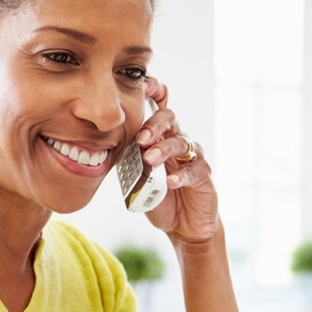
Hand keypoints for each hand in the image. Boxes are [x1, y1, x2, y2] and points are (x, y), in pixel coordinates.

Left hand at [136, 78, 218, 243]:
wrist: (184, 225)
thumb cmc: (160, 198)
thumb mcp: (139, 178)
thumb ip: (129, 161)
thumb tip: (108, 147)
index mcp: (161, 137)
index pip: (159, 108)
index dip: (154, 92)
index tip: (141, 86)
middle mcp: (178, 142)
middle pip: (170, 119)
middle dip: (154, 124)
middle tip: (141, 138)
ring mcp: (192, 158)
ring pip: (181, 143)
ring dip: (164, 149)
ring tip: (150, 159)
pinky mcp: (203, 176)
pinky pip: (193, 171)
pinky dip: (180, 176)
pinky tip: (170, 182)